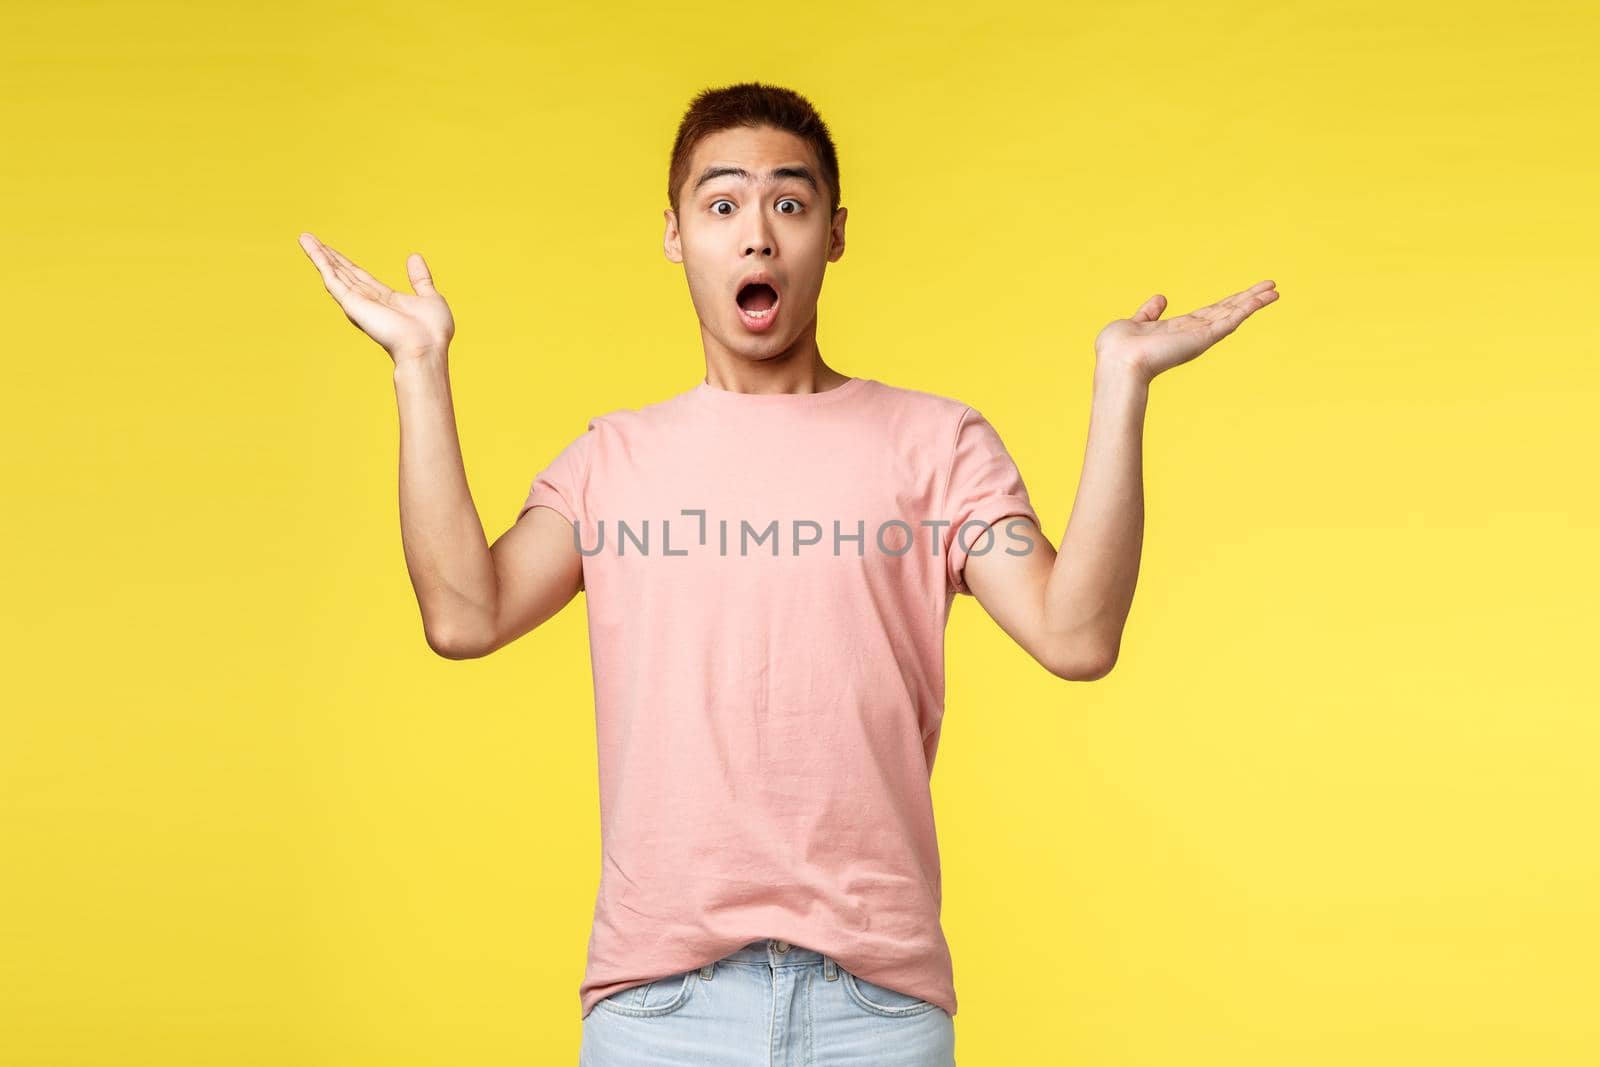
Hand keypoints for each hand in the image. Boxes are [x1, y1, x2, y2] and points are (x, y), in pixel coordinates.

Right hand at [297, 232, 454, 363]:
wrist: (426, 347)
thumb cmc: (432, 332)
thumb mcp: (429, 297)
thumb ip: (420, 278)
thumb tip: (414, 257)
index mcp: (384, 300)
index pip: (360, 277)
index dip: (346, 263)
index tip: (333, 251)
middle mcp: (368, 301)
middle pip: (343, 273)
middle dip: (327, 256)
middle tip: (309, 238)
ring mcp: (358, 302)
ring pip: (334, 273)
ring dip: (319, 255)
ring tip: (304, 237)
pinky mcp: (352, 303)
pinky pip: (333, 280)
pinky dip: (321, 263)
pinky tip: (311, 249)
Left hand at [1095, 279, 1279, 384]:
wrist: (1118, 362)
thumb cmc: (1118, 349)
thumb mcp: (1134, 323)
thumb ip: (1149, 313)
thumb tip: (1161, 298)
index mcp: (1178, 329)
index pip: (1209, 312)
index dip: (1227, 302)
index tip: (1245, 294)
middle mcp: (1192, 333)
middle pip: (1227, 311)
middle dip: (1248, 299)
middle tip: (1271, 287)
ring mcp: (1200, 336)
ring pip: (1233, 314)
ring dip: (1255, 301)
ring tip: (1275, 289)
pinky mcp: (1203, 337)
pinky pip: (1231, 319)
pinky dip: (1249, 308)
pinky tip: (1265, 298)